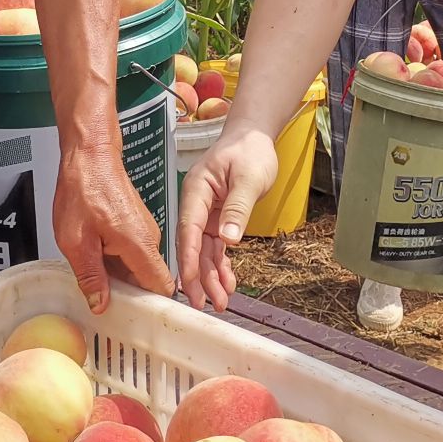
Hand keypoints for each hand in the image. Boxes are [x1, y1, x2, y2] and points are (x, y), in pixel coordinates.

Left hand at [53, 145, 172, 313]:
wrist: (90, 154)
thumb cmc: (83, 189)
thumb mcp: (77, 241)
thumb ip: (91, 276)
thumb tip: (101, 304)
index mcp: (139, 246)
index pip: (160, 288)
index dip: (153, 309)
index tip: (141, 326)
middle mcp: (149, 239)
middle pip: (148, 281)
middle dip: (131, 299)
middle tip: (109, 314)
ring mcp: (144, 230)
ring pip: (138, 268)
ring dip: (121, 280)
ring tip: (97, 289)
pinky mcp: (135, 225)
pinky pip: (132, 254)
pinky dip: (117, 264)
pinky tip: (95, 264)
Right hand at [176, 126, 279, 311]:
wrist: (254, 136)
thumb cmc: (250, 149)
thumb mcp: (248, 177)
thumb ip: (238, 207)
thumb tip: (228, 239)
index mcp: (197, 190)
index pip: (188, 229)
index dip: (188, 258)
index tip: (188, 283)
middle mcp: (197, 204)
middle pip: (193, 245)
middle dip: (198, 276)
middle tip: (204, 304)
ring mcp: (206, 212)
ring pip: (205, 251)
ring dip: (211, 276)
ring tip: (220, 301)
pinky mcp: (217, 218)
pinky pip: (216, 246)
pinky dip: (221, 265)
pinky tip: (227, 283)